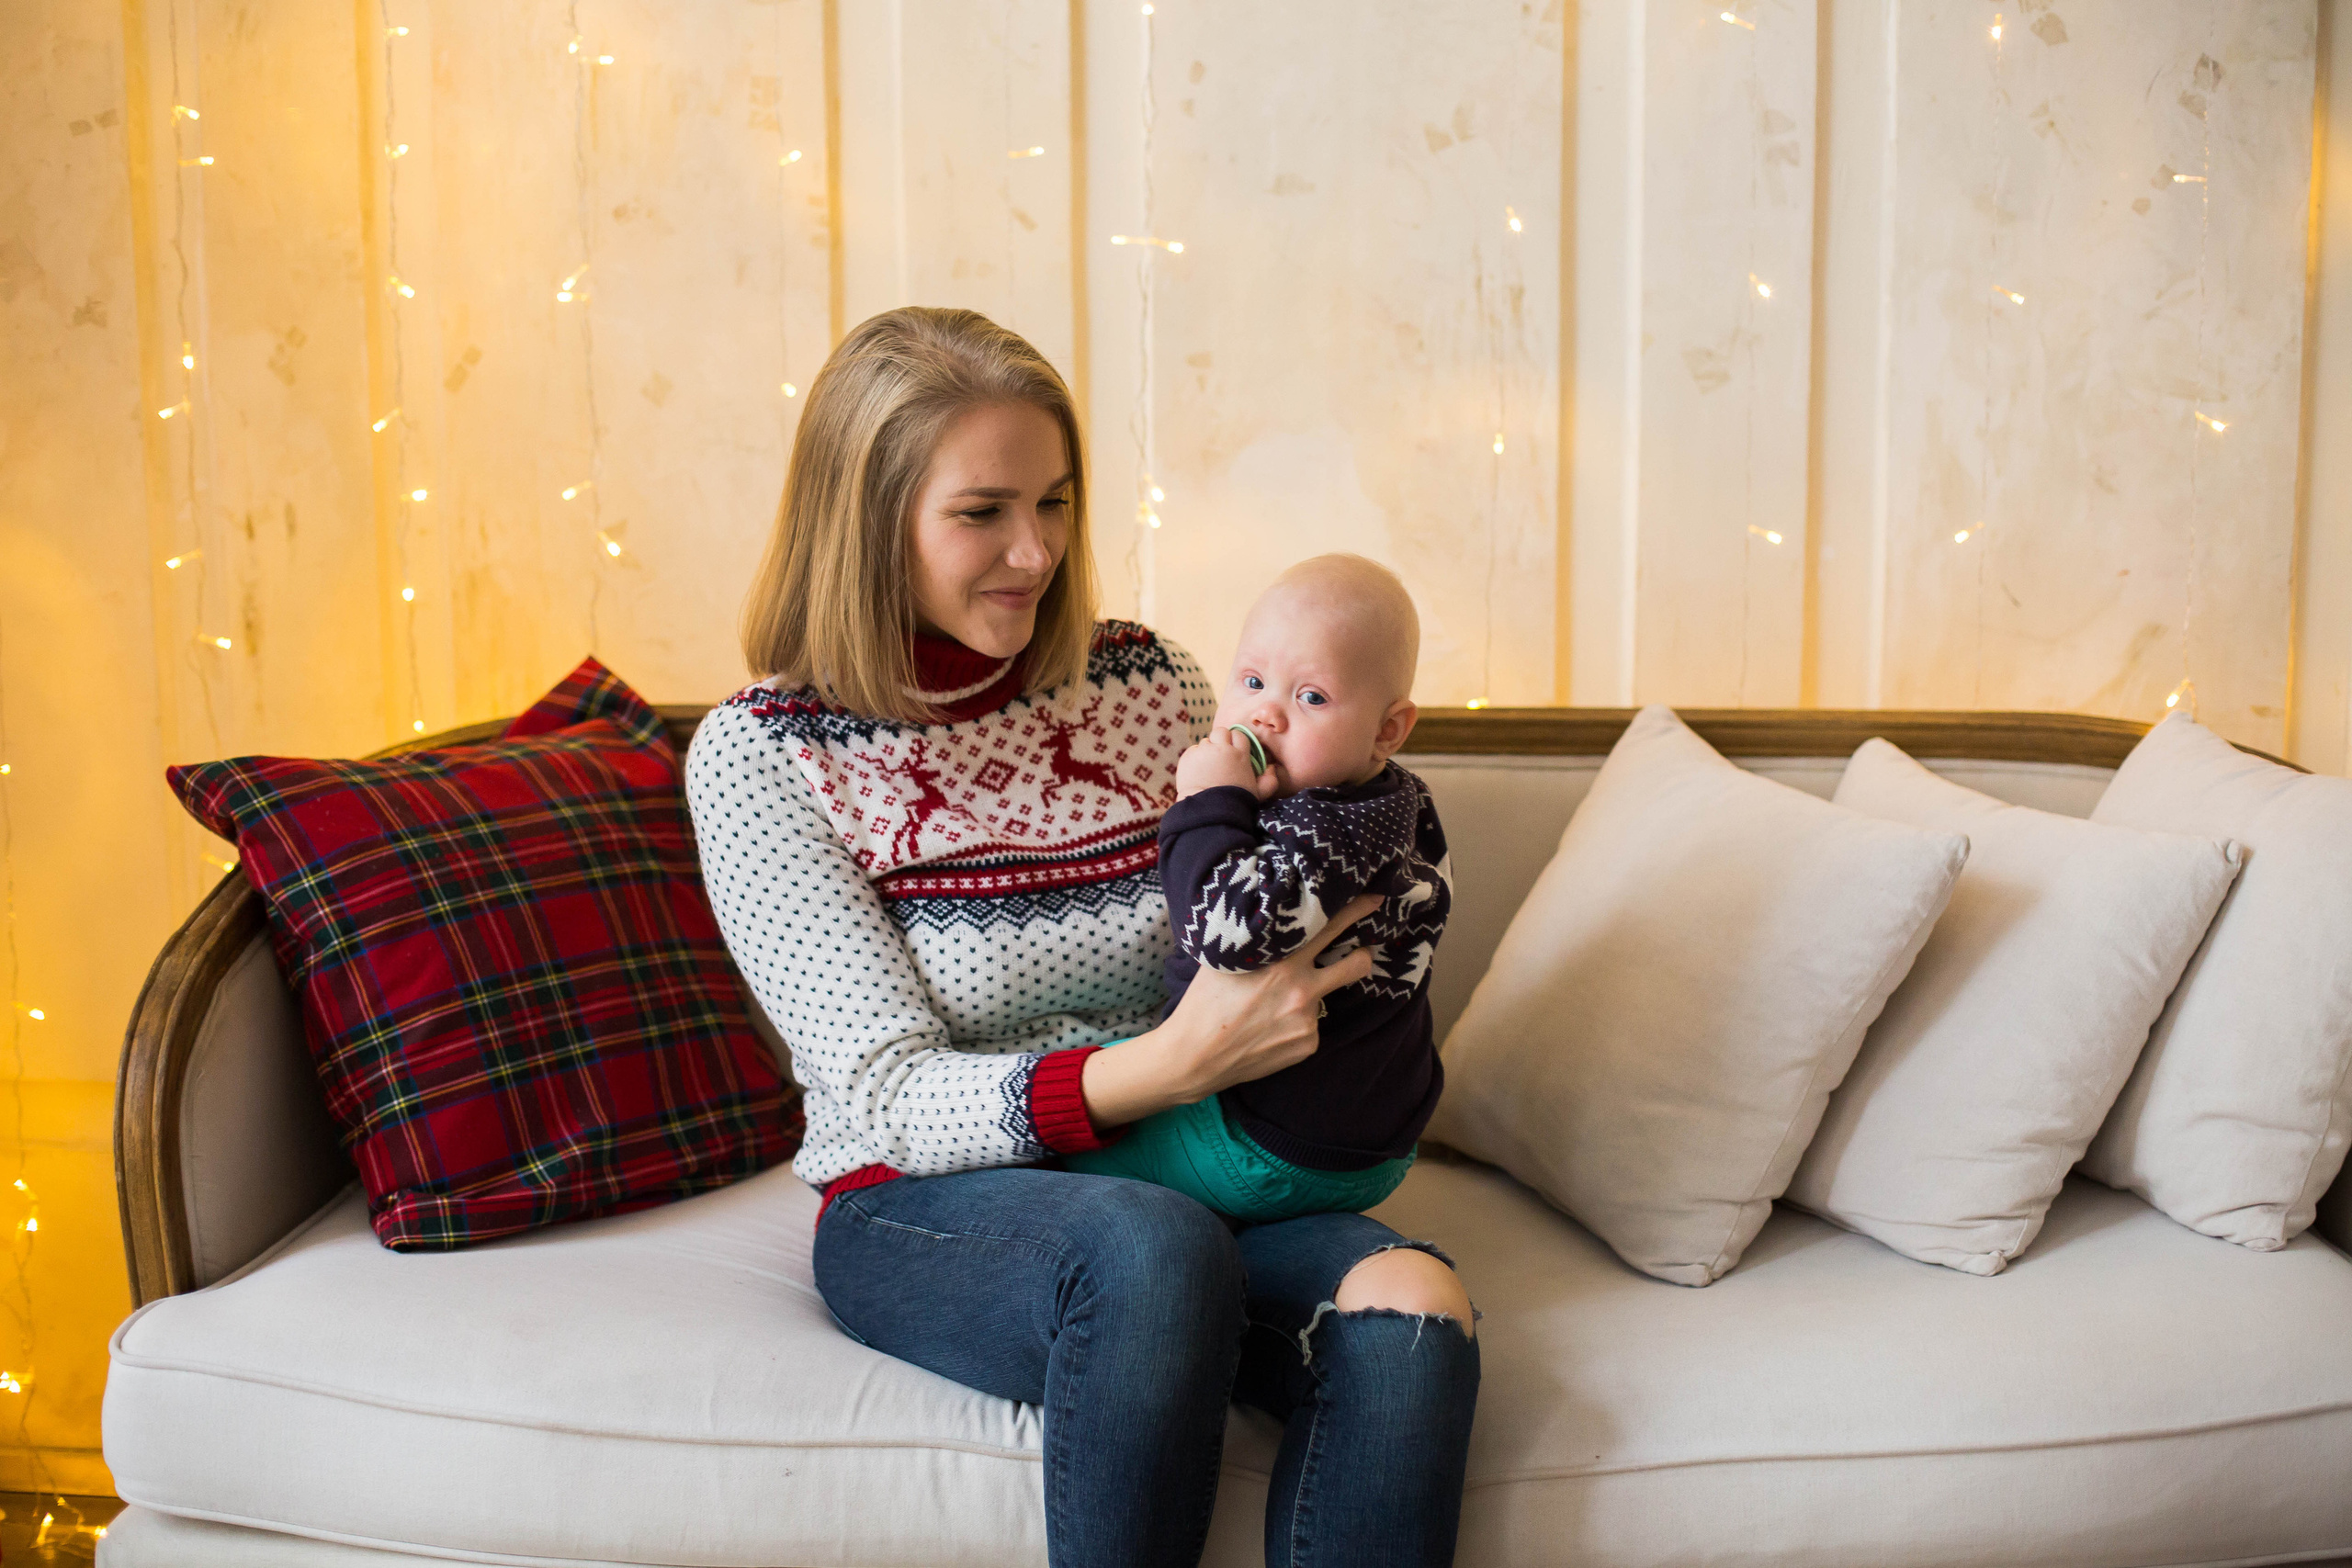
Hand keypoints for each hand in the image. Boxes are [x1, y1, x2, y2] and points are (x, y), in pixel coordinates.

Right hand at [1081, 893, 1382, 1127]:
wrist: (1195, 1057)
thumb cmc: (1205, 1001)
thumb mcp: (1225, 957)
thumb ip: (1256, 938)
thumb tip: (1272, 914)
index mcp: (1283, 961)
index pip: (1331, 925)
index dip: (1357, 909)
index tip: (1374, 898)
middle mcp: (1303, 989)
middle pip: (1356, 964)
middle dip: (1365, 953)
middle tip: (1366, 946)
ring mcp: (1308, 1020)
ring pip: (1324, 997)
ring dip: (1310, 995)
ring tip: (1276, 1005)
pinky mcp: (1307, 1044)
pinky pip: (1311, 1025)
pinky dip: (1296, 1023)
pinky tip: (1269, 1029)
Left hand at [1175, 728, 1276, 800]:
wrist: (1209, 809)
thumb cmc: (1236, 802)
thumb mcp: (1259, 793)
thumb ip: (1270, 780)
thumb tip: (1271, 767)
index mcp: (1240, 754)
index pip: (1239, 735)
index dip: (1236, 741)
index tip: (1234, 751)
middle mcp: (1222, 749)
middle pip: (1221, 732)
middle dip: (1220, 740)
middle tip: (1220, 754)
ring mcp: (1203, 751)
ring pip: (1205, 741)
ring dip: (1207, 750)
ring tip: (1208, 767)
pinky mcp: (1188, 757)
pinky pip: (1192, 750)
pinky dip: (1195, 758)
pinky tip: (1198, 771)